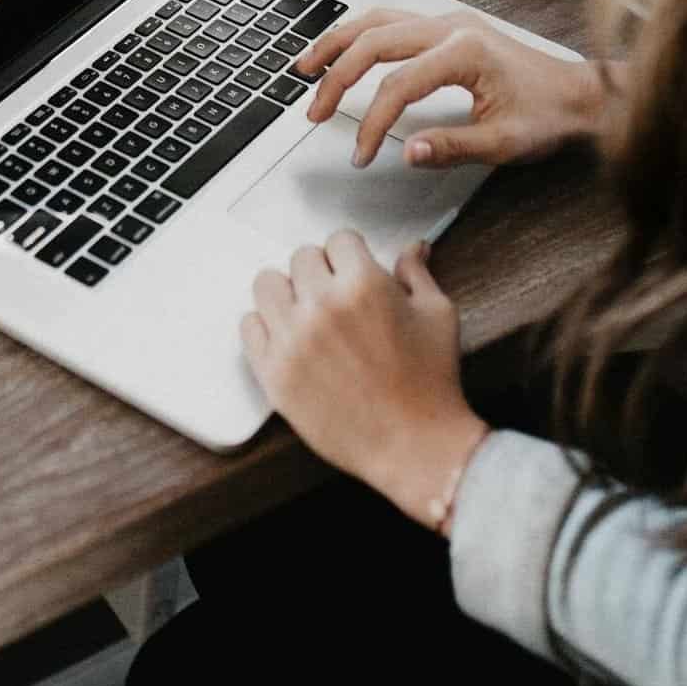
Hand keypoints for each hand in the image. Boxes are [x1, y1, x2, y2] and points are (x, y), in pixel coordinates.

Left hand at [241, 232, 488, 527]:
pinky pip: (249, 326)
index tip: (354, 271)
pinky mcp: (273, 372)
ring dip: (288, 293)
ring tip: (307, 313)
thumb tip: (414, 247)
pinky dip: (266, 327)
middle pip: (301, 258)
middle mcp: (322, 306)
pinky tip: (290, 338)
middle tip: (336, 296)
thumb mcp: (437, 316)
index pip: (339, 239)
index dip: (351, 255)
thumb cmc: (431, 383)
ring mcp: (292, 339)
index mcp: (363, 285)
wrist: (414, 446)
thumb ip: (416, 274)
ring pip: (267, 284)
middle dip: (321, 271)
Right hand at [297, 9, 604, 171]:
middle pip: (374, 41)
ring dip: (338, 43)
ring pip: (377, 21)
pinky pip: (392, 21)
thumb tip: (407, 152)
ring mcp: (449, 22)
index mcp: (465, 52)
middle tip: (315, 112)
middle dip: (337, 78)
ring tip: (306, 67)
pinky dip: (360, 35)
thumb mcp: (505, 143)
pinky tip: (343, 50)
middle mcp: (452, 27)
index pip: (398, 85)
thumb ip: (453, 147)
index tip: (361, 154)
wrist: (580, 94)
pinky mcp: (449, 27)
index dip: (372, 123)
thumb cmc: (549, 115)